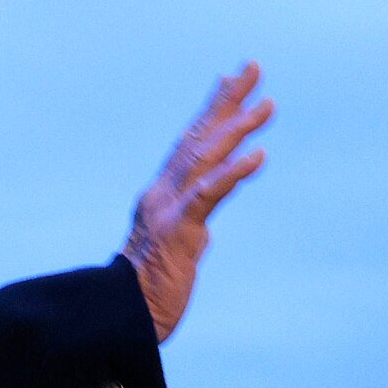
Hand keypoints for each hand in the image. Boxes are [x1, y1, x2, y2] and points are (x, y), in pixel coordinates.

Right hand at [125, 63, 270, 341]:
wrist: (120, 319)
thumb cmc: (145, 294)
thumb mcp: (173, 256)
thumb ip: (188, 235)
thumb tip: (203, 233)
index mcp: (162, 196)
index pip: (191, 144)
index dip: (213, 110)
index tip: (232, 80)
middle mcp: (163, 193)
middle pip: (200, 138)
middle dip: (227, 101)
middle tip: (252, 68)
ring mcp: (169, 210)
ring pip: (206, 158)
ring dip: (238, 129)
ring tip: (267, 105)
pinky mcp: (178, 231)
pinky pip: (209, 195)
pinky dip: (233, 172)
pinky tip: (258, 155)